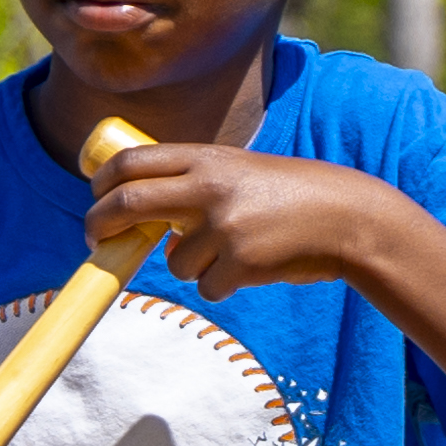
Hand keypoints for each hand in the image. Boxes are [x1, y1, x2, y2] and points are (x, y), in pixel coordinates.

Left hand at [84, 133, 411, 308]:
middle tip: (95, 240)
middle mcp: (209, 187)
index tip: (96, 198)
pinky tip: (256, 268)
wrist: (349, 218)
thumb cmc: (294, 197)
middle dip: (99, 225)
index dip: (101, 183)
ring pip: (174, 261)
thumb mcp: (241, 171)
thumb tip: (139, 215)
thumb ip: (195, 181)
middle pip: (127, 204)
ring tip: (236, 252)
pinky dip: (224, 285)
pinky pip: (207, 287)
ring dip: (194, 265)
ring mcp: (223, 226)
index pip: (131, 162)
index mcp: (207, 158)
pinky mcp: (240, 263)